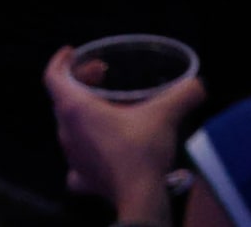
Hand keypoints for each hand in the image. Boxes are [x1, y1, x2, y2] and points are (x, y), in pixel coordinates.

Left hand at [45, 45, 206, 217]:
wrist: (140, 199)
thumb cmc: (142, 152)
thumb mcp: (164, 115)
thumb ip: (182, 94)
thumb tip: (197, 84)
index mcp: (75, 109)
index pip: (53, 76)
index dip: (60, 60)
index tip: (71, 52)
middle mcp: (66, 131)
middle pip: (63, 98)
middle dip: (80, 82)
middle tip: (102, 75)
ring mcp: (72, 157)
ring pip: (69, 126)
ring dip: (85, 113)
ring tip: (108, 108)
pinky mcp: (82, 178)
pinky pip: (77, 159)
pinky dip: (86, 149)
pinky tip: (101, 149)